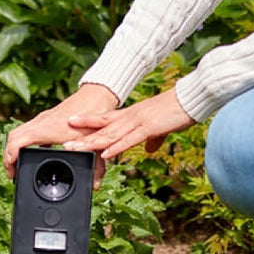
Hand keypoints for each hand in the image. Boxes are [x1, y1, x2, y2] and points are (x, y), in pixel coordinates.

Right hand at [4, 83, 119, 181]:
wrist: (97, 95)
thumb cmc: (94, 115)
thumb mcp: (94, 144)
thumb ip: (96, 167)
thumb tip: (96, 185)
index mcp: (46, 129)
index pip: (17, 141)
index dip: (9, 158)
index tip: (11, 173)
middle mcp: (41, 122)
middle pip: (13, 137)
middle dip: (8, 156)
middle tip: (12, 171)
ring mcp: (43, 118)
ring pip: (20, 132)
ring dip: (16, 147)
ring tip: (19, 163)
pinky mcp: (48, 117)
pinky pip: (29, 130)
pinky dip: (26, 141)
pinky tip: (36, 152)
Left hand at [62, 87, 194, 169]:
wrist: (189, 99)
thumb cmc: (177, 111)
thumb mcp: (162, 128)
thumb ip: (153, 138)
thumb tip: (149, 149)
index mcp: (132, 116)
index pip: (105, 119)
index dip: (88, 122)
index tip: (71, 124)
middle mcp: (130, 117)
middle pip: (102, 128)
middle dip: (82, 136)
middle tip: (63, 141)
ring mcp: (138, 122)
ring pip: (110, 134)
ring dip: (92, 143)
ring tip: (75, 148)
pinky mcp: (148, 128)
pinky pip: (129, 140)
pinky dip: (116, 147)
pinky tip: (105, 154)